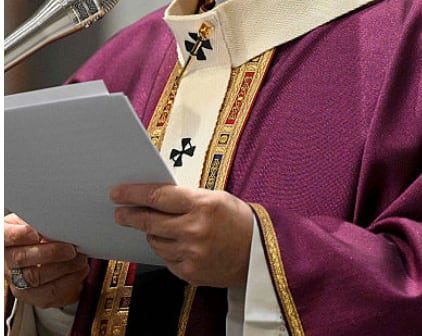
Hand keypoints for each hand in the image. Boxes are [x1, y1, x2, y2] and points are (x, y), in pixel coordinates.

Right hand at [4, 213, 88, 308]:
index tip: (35, 233)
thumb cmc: (39, 235)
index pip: (5, 237)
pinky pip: (49, 293)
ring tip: (80, 259)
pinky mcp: (32, 295)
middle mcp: (7, 261)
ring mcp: (17, 281)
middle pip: (21, 259)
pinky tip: (80, 270)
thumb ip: (41, 221)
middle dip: (50, 253)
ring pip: (36, 277)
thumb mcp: (35, 223)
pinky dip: (69, 281)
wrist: (42, 257)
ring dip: (63, 268)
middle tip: (71, 249)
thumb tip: (58, 220)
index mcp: (6, 240)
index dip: (18, 235)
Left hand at [111, 184, 253, 287]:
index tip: (117, 193)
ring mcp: (191, 253)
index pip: (158, 196)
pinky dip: (167, 250)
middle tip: (120, 213)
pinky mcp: (189, 272)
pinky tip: (177, 244)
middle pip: (148, 221)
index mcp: (204, 205)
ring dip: (153, 234)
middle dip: (130, 215)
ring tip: (162, 229)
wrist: (259, 254)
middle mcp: (195, 229)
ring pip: (154, 241)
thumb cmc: (240, 222)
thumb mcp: (217, 199)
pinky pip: (165, 258)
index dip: (133, 194)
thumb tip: (154, 198)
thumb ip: (187, 198)